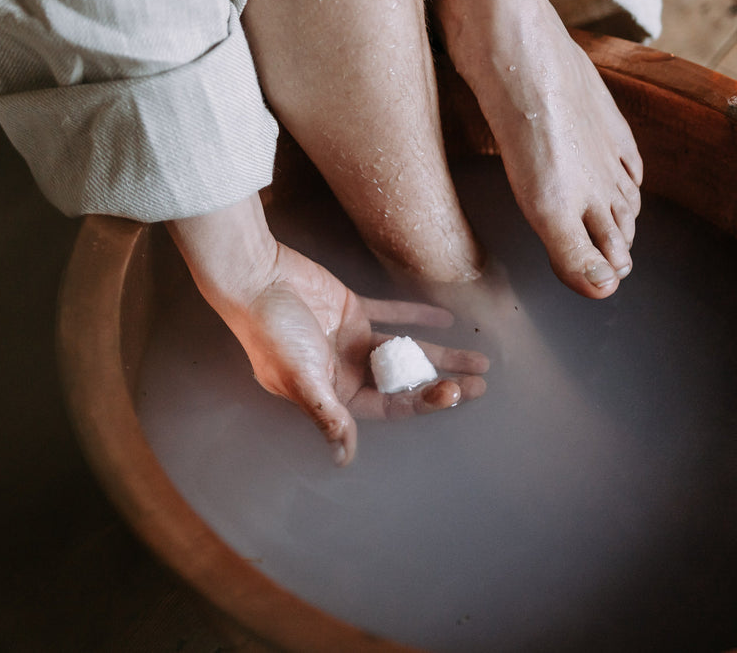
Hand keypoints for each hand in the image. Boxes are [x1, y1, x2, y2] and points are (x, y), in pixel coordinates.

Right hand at [168, 195, 488, 465]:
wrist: (255, 278)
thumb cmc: (271, 332)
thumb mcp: (301, 377)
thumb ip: (328, 415)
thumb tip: (343, 457)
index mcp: (333, 393)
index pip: (388, 405)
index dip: (422, 401)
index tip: (455, 394)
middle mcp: (345, 371)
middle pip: (403, 381)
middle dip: (441, 382)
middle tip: (481, 382)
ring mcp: (350, 339)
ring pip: (405, 350)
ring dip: (439, 354)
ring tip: (478, 358)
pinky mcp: (352, 308)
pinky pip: (392, 314)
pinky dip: (417, 315)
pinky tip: (446, 317)